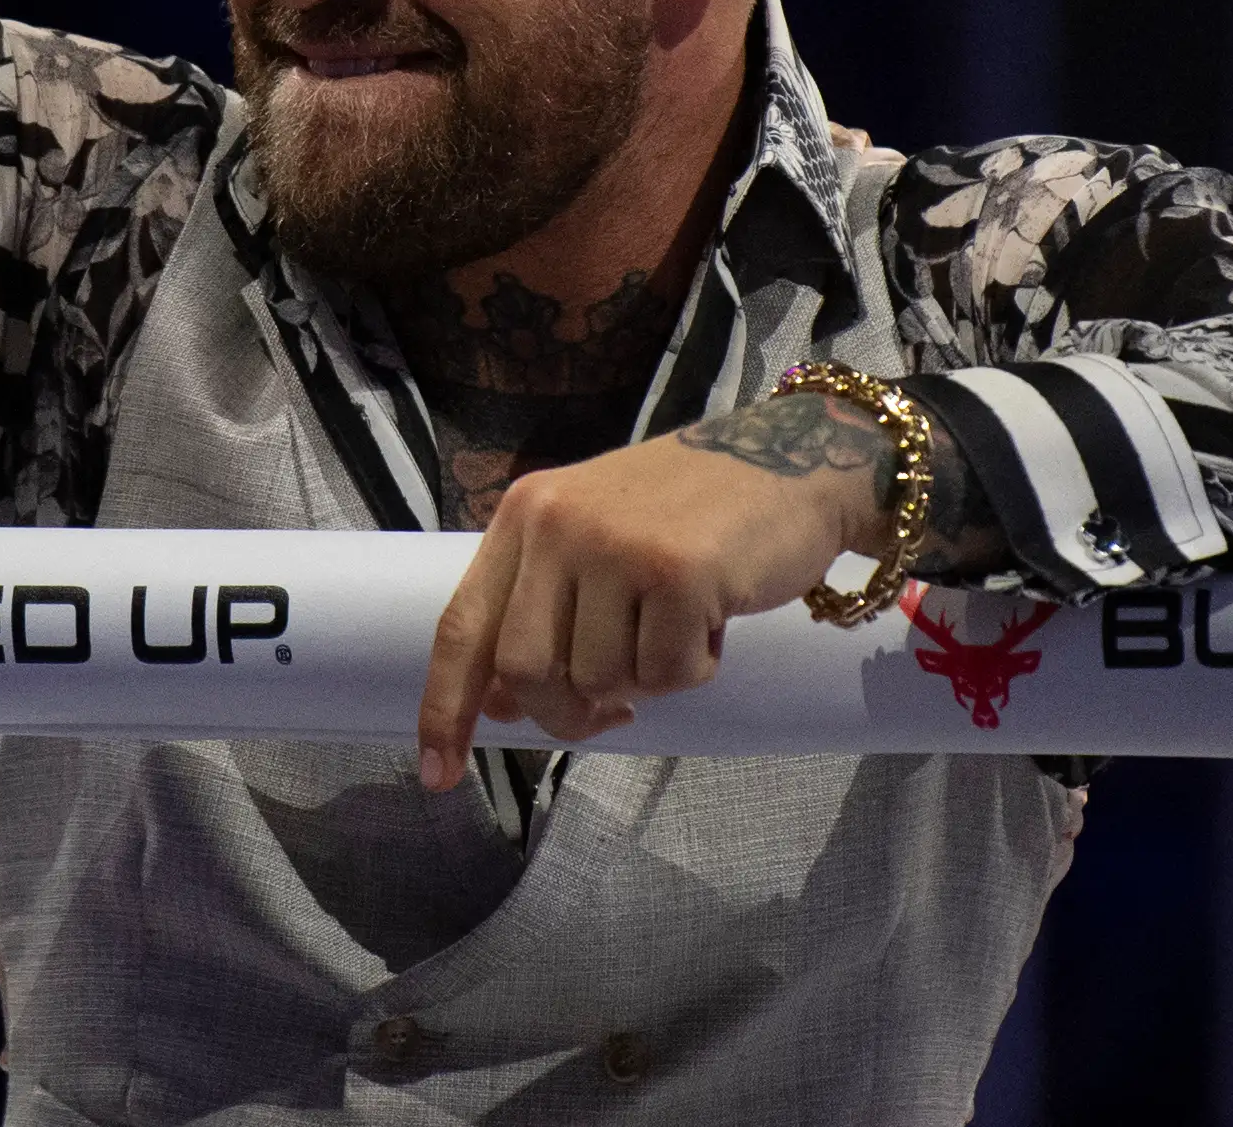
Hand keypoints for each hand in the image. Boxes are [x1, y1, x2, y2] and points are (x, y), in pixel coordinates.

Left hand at [413, 392, 901, 790]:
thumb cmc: (688, 512)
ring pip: (601, 681)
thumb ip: (541, 609)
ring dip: (647, 681)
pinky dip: (695, 669)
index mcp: (524, 515)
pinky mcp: (678, 573)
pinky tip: (713, 620)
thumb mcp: (593, 539)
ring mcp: (615, 545)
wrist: (794, 457)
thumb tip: (498, 705)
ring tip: (678, 626)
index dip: (446, 707)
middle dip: (566, 713)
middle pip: (526, 672)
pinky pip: (668, 676)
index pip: (463, 627)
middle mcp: (557, 524)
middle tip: (616, 710)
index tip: (438, 775)